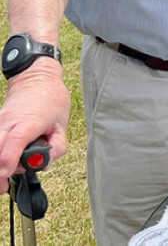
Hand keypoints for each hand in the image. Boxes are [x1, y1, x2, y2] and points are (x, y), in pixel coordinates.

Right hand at [0, 63, 69, 193]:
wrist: (36, 80)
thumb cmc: (51, 101)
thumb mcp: (62, 125)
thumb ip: (57, 147)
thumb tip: (43, 165)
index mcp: (30, 121)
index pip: (16, 140)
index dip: (8, 159)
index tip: (6, 173)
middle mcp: (9, 122)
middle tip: (2, 187)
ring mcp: (0, 123)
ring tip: (2, 178)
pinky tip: (2, 163)